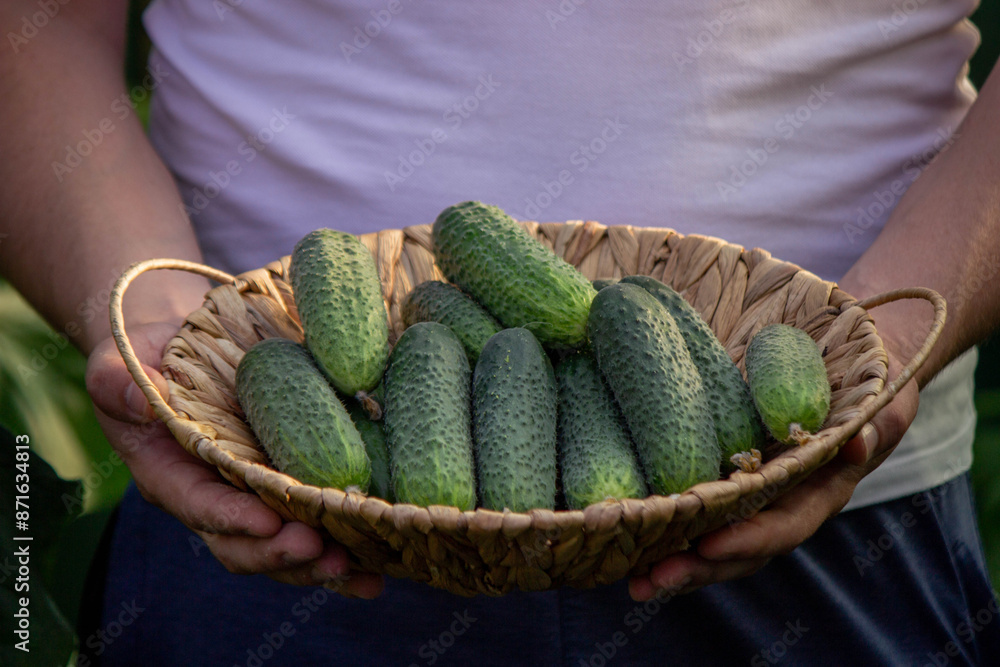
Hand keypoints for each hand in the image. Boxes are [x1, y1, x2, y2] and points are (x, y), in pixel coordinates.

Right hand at [85, 322, 383, 597]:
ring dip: (322, 564)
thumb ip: (117, 381)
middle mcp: (215, 498)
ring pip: (285, 546)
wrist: (186, 345)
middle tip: (324, 551)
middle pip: (245, 544)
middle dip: (283, 553)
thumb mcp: (121, 361)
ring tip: (361, 569)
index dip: (232, 519)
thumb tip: (138, 397)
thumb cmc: (148, 354)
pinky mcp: (292, 486)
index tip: (269, 522)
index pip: (200, 505)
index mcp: (171, 475)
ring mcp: (256, 497)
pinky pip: (317, 525)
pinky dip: (349, 548)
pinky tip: (382, 567)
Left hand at [628, 348, 919, 600]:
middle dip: (698, 568)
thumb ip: (876, 423)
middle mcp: (784, 503)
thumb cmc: (869, 383)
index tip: (709, 546)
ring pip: (714, 542)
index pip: (784, 525)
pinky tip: (628, 545)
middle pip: (741, 549)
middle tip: (651, 580)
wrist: (853, 369)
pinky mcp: (726, 483)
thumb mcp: (883, 399)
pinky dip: (666, 533)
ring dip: (674, 563)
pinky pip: (696, 515)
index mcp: (820, 490)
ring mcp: (752, 499)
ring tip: (631, 580)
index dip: (749, 539)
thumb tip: (857, 442)